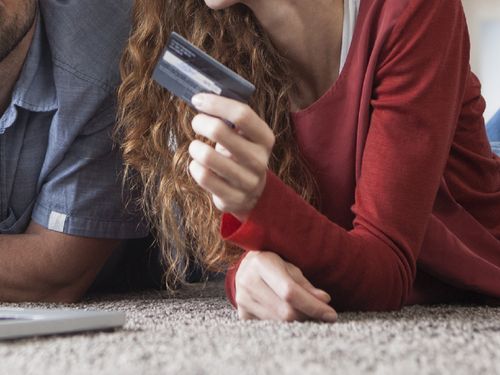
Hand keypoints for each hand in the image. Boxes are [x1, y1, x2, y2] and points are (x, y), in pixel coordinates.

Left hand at [188, 94, 274, 221]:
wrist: (251, 192)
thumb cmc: (240, 154)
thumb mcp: (244, 136)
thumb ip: (229, 118)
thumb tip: (202, 97)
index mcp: (265, 138)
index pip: (242, 114)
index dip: (216, 104)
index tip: (198, 100)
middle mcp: (259, 159)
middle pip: (220, 131)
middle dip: (200, 122)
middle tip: (196, 123)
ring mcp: (247, 181)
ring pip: (207, 156)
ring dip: (195, 147)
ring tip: (196, 148)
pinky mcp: (233, 197)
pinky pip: (203, 176)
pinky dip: (194, 167)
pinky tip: (197, 165)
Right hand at [235, 251, 337, 321]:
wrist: (246, 266)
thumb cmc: (273, 263)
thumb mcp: (290, 266)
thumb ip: (306, 285)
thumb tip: (324, 300)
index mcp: (261, 263)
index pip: (290, 291)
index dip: (312, 305)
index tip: (331, 314)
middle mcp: (248, 281)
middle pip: (285, 311)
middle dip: (308, 316)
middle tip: (323, 316)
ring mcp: (243, 299)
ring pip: (278, 322)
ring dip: (299, 322)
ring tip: (309, 315)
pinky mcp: (242, 313)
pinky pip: (269, 327)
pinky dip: (285, 325)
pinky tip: (293, 318)